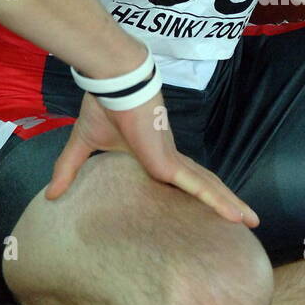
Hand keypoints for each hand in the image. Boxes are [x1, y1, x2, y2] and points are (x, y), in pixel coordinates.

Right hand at [44, 88, 258, 225]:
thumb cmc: (104, 107)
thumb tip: (51, 195)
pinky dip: (218, 202)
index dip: (197, 193)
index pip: (182, 180)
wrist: (115, 83)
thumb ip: (69, 170)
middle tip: (246, 221)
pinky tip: (237, 215)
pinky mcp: (168, 164)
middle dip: (224, 202)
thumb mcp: (82, 146)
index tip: (211, 209)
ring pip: (208, 189)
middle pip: (203, 186)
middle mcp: (169, 161)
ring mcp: (172, 162)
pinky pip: (198, 188)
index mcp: (154, 158)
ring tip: (253, 221)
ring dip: (229, 204)